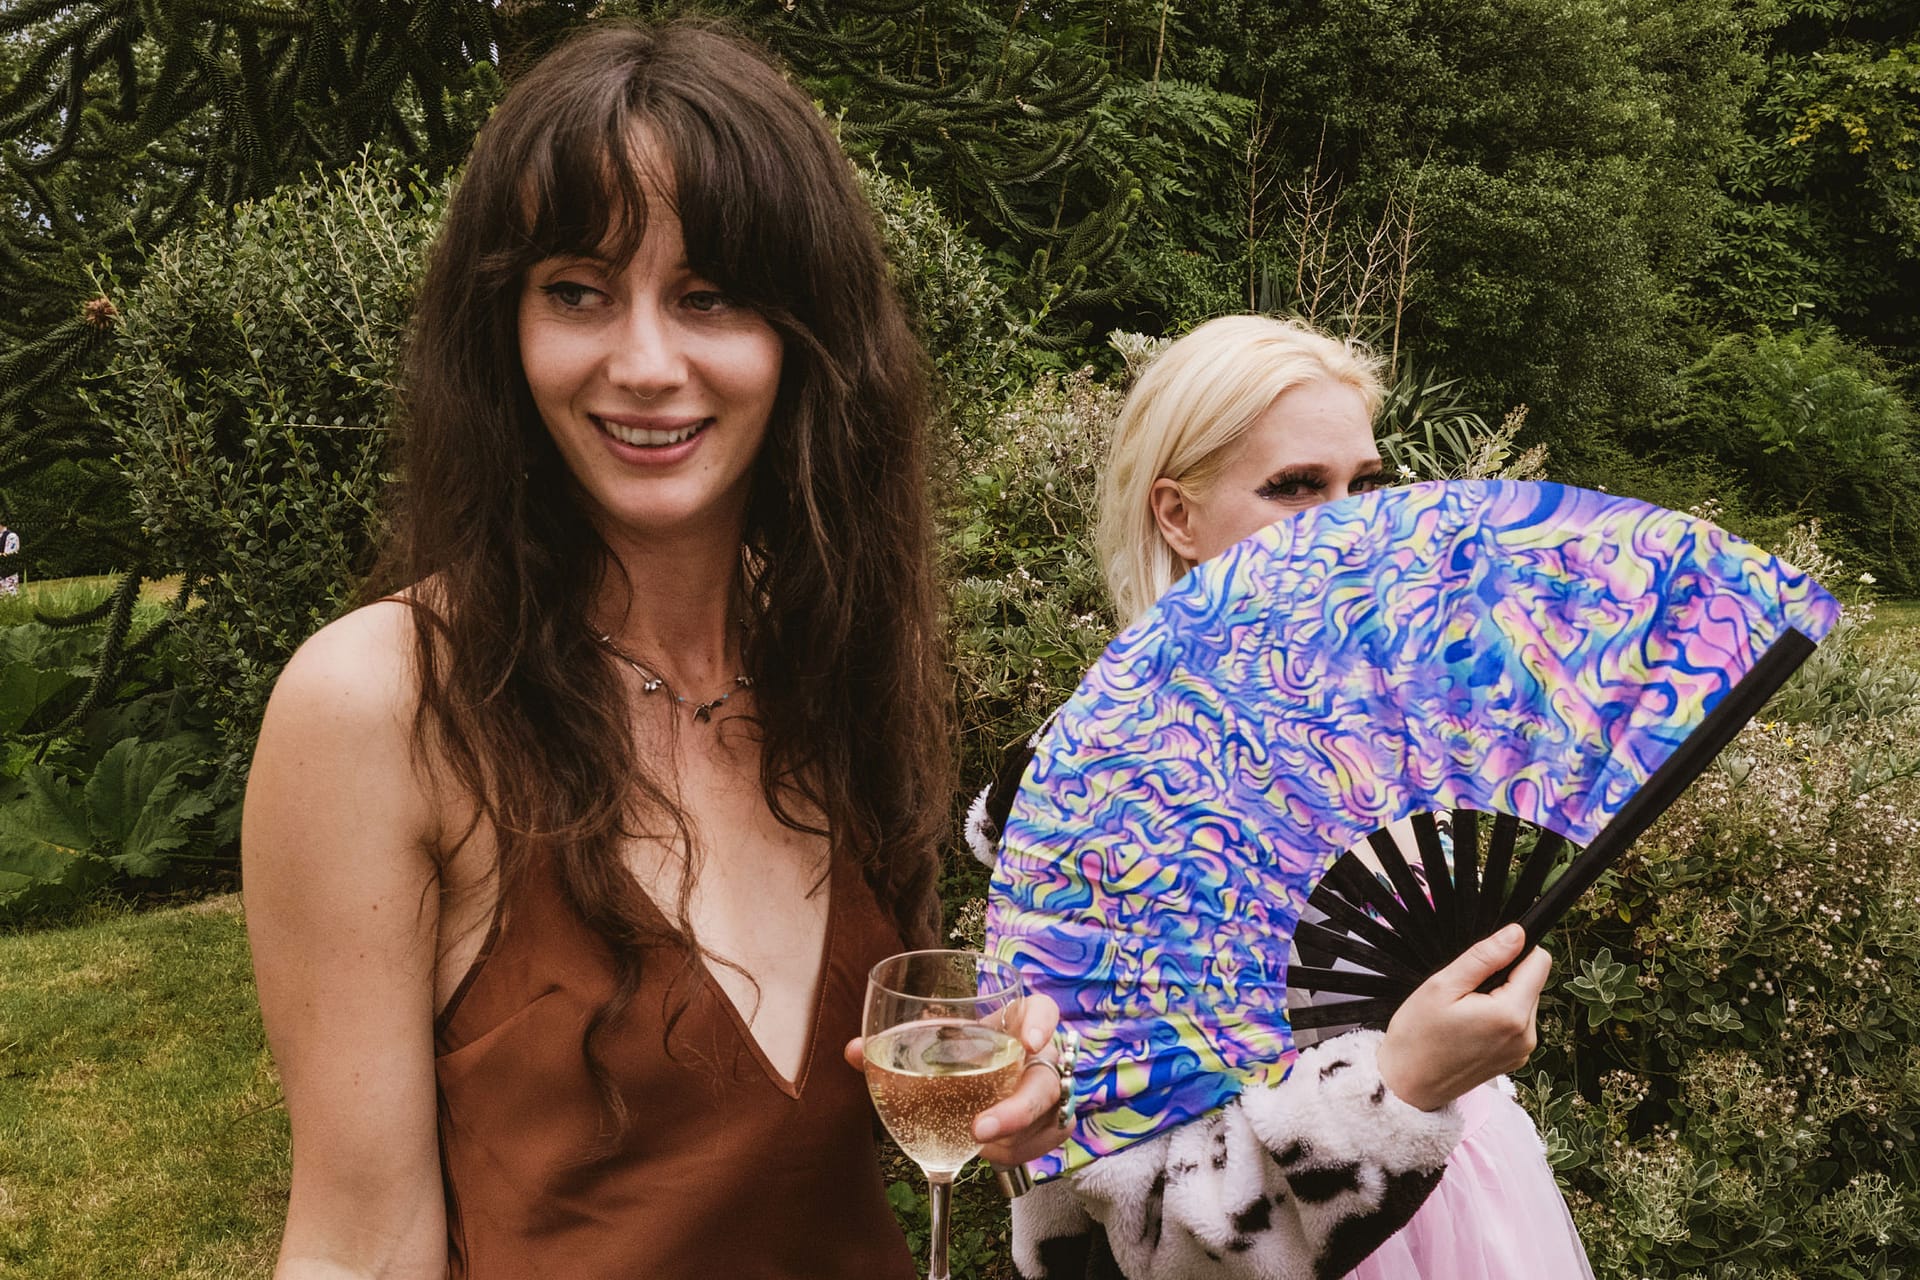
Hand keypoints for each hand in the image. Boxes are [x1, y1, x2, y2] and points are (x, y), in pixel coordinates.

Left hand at [845, 991, 1070, 1168]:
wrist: (1000, 1079)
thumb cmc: (966, 1052)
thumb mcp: (940, 1043)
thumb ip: (897, 1045)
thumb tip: (851, 1050)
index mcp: (1018, 1023)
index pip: (1043, 1011)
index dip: (1039, 1024)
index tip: (1026, 1042)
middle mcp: (1042, 1058)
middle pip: (1045, 1083)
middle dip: (1015, 1111)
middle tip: (979, 1130)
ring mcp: (1053, 1095)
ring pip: (1040, 1124)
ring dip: (1003, 1142)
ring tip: (968, 1143)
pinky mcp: (1053, 1127)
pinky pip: (1034, 1149)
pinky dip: (1005, 1154)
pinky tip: (980, 1151)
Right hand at [1373, 923, 1549, 1111]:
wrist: (1406, 1084)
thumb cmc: (1417, 1036)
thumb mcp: (1443, 985)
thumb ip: (1484, 957)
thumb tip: (1517, 934)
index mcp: (1511, 1014)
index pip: (1539, 962)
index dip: (1514, 951)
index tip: (1485, 960)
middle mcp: (1526, 1036)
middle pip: (1532, 982)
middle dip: (1504, 976)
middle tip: (1465, 991)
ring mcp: (1522, 1051)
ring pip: (1524, 1001)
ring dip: (1501, 996)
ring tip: (1464, 1010)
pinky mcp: (1515, 1059)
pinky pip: (1517, 1023)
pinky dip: (1498, 1016)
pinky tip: (1469, 1026)